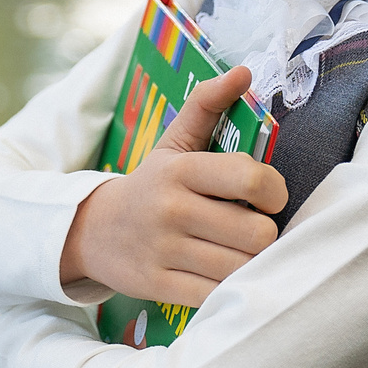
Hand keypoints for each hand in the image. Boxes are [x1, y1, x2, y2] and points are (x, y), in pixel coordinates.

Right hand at [59, 65, 288, 308]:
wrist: (92, 230)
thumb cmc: (151, 186)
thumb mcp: (174, 144)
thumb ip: (208, 105)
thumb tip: (243, 72)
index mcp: (181, 170)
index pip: (252, 178)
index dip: (275, 192)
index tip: (267, 197)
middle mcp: (172, 209)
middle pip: (257, 233)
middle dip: (264, 234)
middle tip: (251, 230)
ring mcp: (164, 251)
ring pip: (241, 268)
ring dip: (249, 263)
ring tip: (238, 252)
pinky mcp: (159, 286)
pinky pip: (217, 295)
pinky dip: (228, 289)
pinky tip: (221, 275)